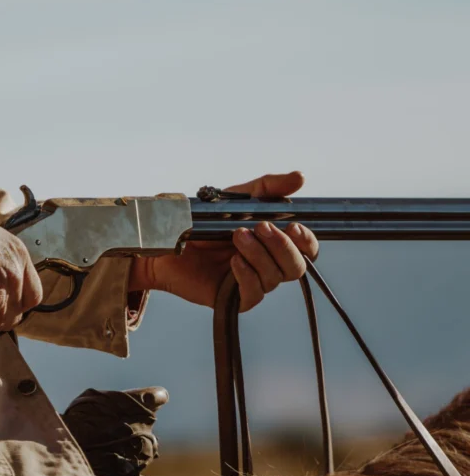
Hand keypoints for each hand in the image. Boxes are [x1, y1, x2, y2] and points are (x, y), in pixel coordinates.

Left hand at [129, 171, 318, 312]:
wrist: (169, 240)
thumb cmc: (205, 221)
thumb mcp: (238, 198)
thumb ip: (268, 187)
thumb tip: (300, 177)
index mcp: (275, 243)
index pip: (307, 249)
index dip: (306, 241)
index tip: (294, 226)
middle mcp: (268, 265)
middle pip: (297, 267)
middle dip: (282, 246)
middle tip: (259, 227)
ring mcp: (253, 283)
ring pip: (274, 277)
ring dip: (259, 254)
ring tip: (237, 236)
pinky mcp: (234, 299)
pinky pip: (253, 293)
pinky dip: (246, 275)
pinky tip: (234, 261)